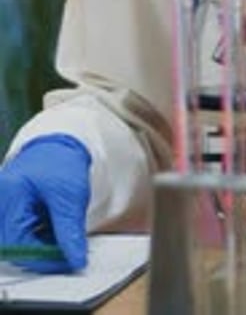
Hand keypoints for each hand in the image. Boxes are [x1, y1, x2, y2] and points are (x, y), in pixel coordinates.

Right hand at [0, 133, 90, 271]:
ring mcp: (0, 201)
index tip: (65, 262)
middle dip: (39, 250)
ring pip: (13, 239)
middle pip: (11, 242)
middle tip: (65, 252)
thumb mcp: (71, 196)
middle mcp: (0, 196)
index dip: (42, 256)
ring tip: (58, 229)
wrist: (58, 146)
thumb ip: (70, 230)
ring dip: (36, 243)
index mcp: (10, 190)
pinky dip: (33, 235)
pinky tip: (49, 225)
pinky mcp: (5, 206)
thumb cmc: (62, 163)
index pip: (18, 238)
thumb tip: (75, 260)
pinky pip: (14, 231)